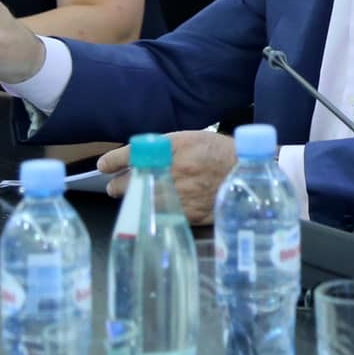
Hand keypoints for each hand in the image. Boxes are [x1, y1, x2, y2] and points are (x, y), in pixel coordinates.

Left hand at [96, 131, 235, 224]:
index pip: (132, 154)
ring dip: (133, 201)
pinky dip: (152, 213)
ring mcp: (180, 194)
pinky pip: (161, 214)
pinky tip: (150, 212)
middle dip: (119, 185)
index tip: (103, 165)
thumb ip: (167, 149)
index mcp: (174, 147)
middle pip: (132, 181)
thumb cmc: (222, 153)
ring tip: (130, 200)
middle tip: (114, 186)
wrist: (249, 174)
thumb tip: (142, 158)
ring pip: (143, 201)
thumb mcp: (193, 140)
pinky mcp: (188, 214)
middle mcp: (173, 170)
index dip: (113, 161)